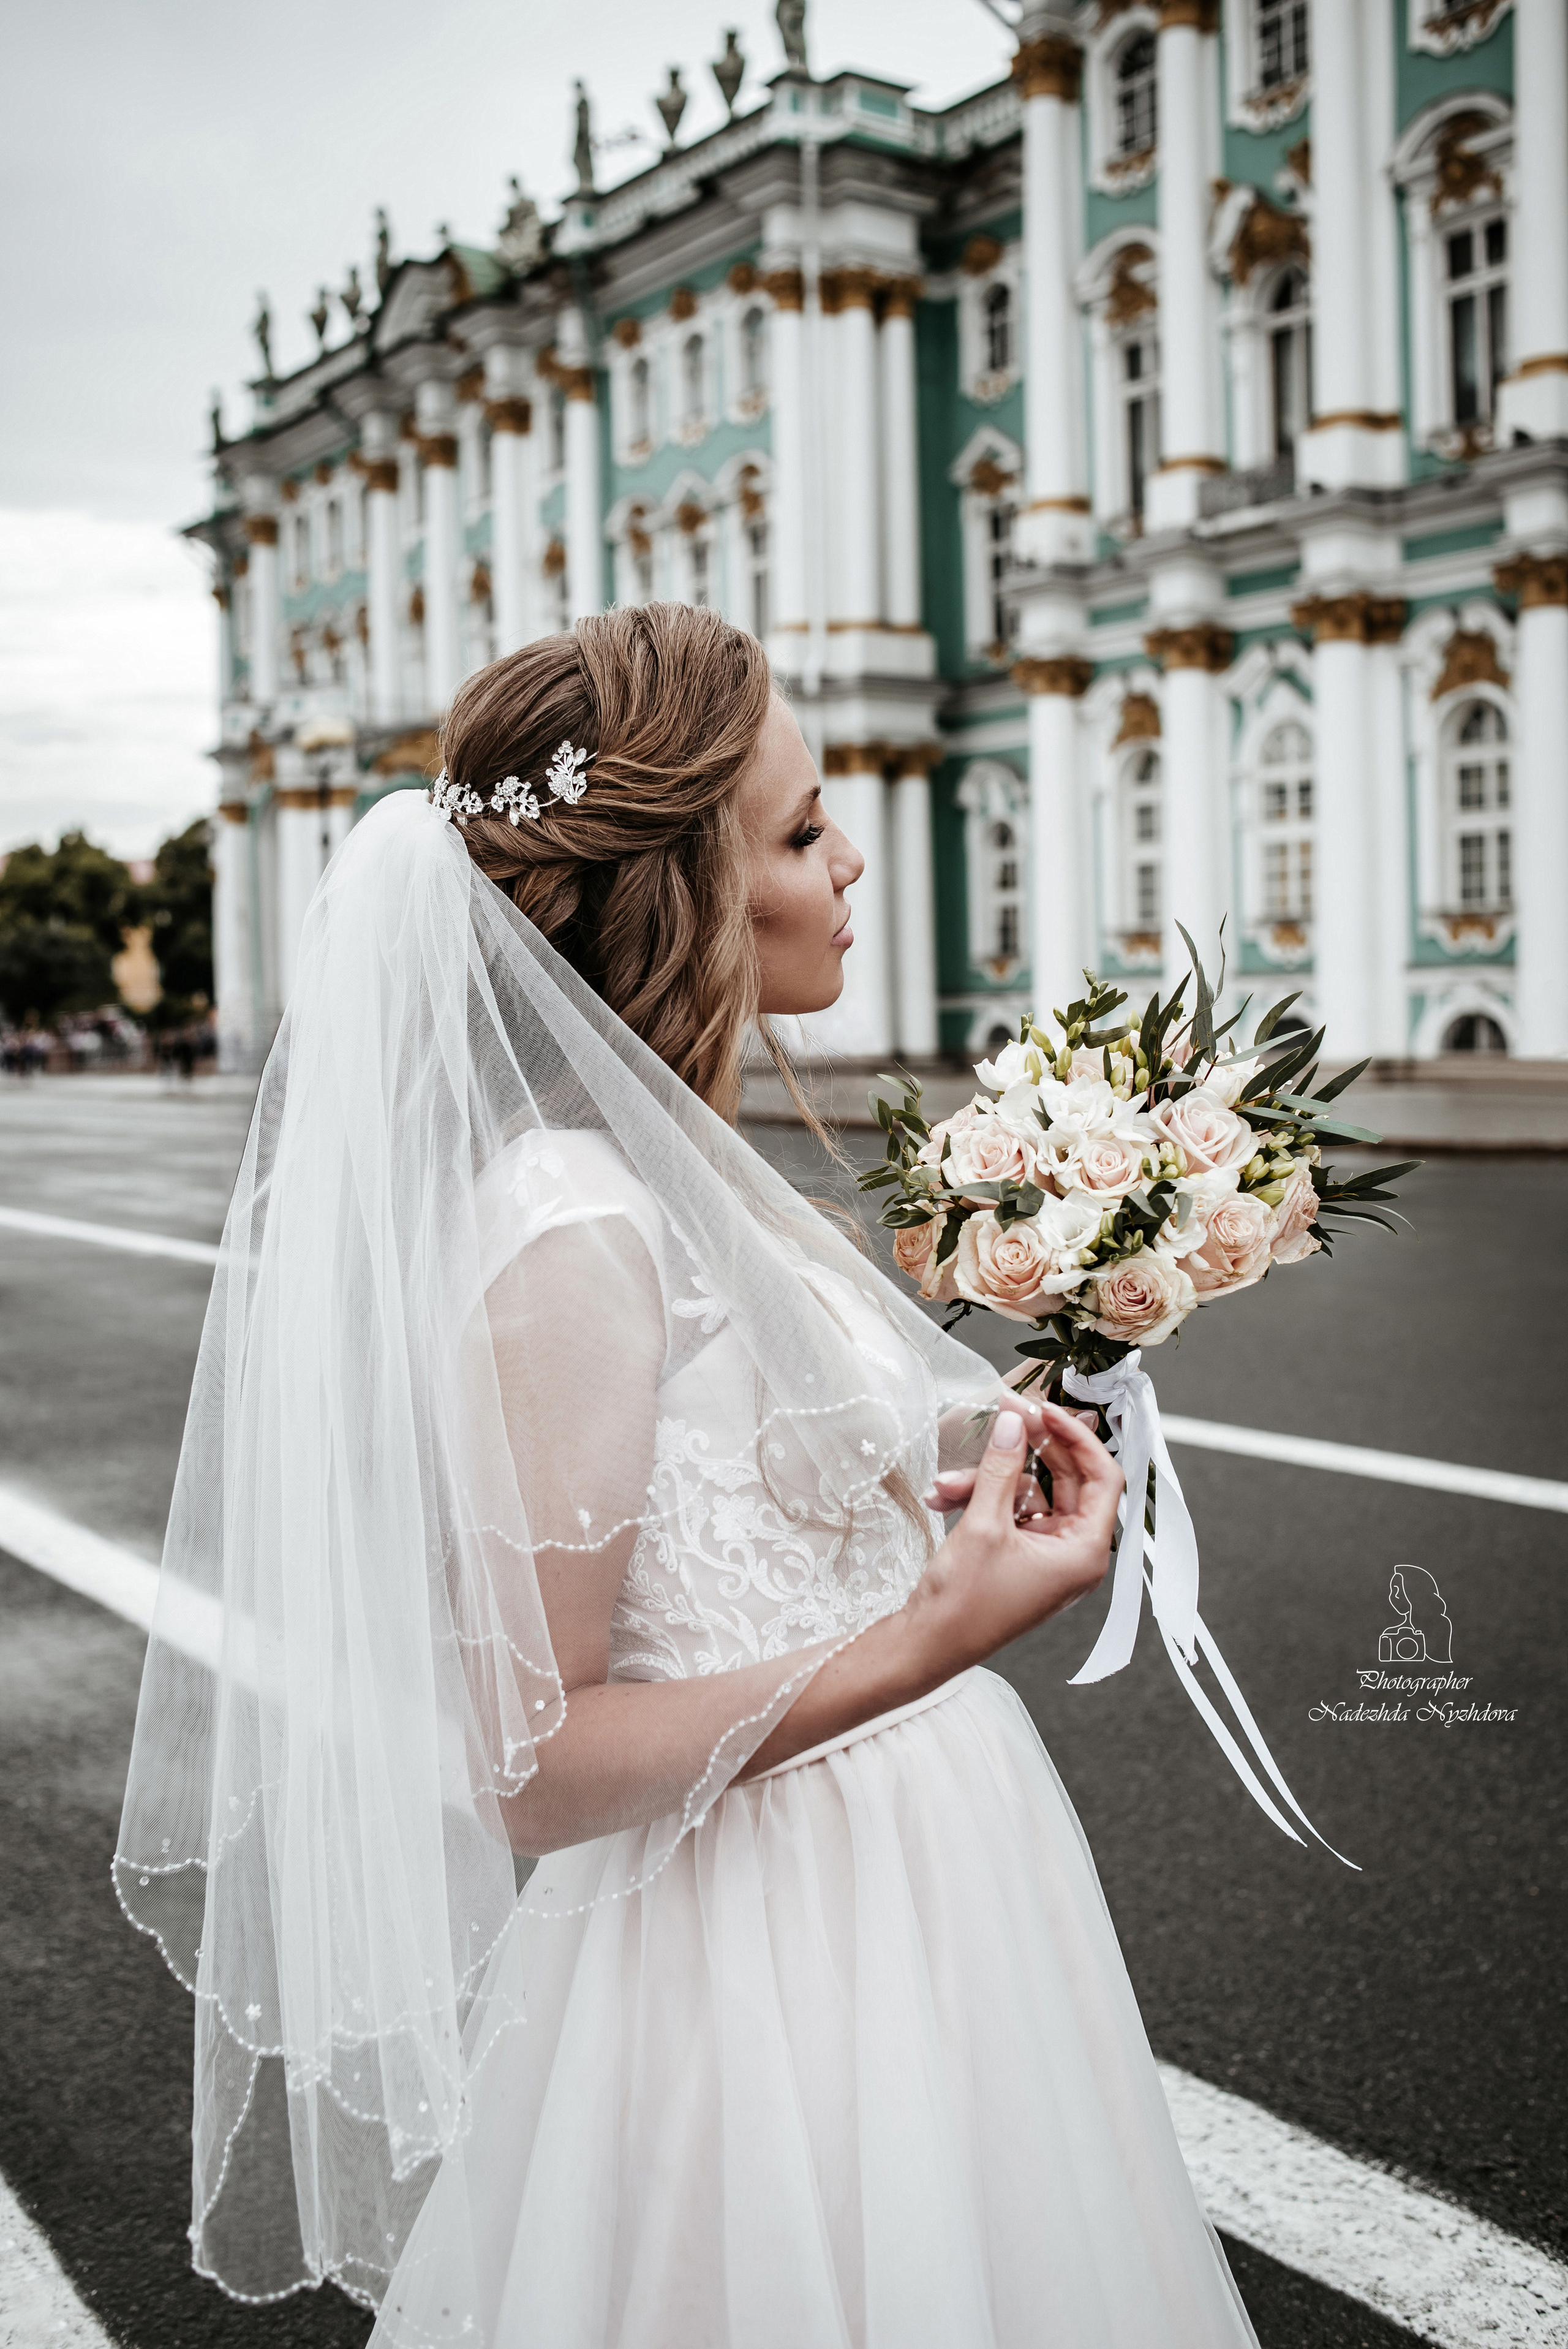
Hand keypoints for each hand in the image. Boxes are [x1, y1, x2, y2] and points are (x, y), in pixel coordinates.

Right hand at [905, 1402, 1122, 1673]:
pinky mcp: (1021, 1556)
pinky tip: (944, 1495)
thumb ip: (1002, 1466)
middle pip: (1067, 1481)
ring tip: (947, 1482)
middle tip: (1004, 1417)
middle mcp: (1074, 1554)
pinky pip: (1011, 1511)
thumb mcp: (984, 1524)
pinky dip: (982, 1499)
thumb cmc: (964, 1603)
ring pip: (1030, 1493)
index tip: (1046, 1409)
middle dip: (1028, 1451)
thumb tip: (1015, 1421)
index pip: (1104, 1478)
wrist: (927, 1646)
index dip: (1076, 1438)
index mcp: (1085, 1552)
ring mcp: (1047, 1555)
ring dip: (989, 1481)